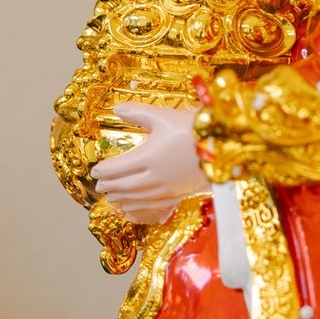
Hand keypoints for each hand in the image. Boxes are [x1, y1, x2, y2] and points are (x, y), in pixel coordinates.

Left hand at [93, 103, 212, 225]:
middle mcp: (154, 176)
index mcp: (147, 157)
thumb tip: (117, 108)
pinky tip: (132, 210)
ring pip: (137, 198)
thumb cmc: (192, 127)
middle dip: (110, 186)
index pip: (117, 168)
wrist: (224, 143)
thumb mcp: (162, 115)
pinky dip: (139, 208)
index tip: (95, 171)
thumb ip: (137, 112)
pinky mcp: (180, 193)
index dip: (103, 171)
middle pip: (124, 185)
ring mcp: (167, 188)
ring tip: (112, 198)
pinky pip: (153, 205)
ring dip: (121, 198)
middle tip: (99, 186)